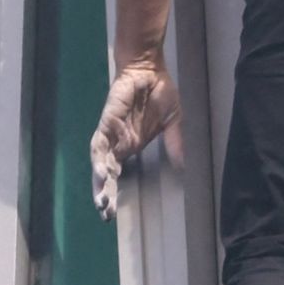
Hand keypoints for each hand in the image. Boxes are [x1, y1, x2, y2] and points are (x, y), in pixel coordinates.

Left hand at [87, 55, 177, 217]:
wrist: (149, 68)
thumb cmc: (159, 92)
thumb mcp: (173, 123)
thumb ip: (175, 144)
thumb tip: (184, 167)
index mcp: (130, 146)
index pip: (118, 176)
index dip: (114, 194)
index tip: (112, 215)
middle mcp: (117, 143)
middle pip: (106, 174)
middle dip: (105, 194)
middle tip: (105, 215)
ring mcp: (111, 133)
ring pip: (99, 162)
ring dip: (99, 181)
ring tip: (102, 201)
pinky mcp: (108, 121)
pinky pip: (100, 142)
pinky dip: (99, 158)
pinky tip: (101, 172)